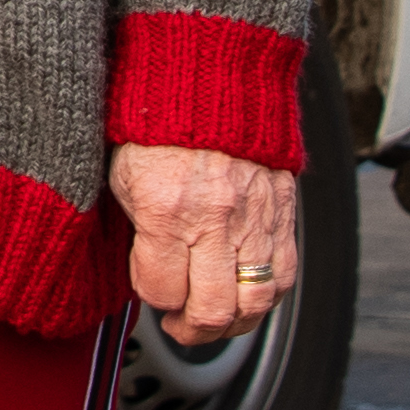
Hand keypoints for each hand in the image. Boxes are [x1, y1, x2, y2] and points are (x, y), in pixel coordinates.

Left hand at [114, 141, 296, 350]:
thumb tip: (148, 274)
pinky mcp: (283, 211)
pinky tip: (247, 294)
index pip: (162, 292)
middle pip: (212, 311)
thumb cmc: (161, 124)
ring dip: (233, 324)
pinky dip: (266, 295)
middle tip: (180, 325)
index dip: (153, 299)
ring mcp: (255, 217)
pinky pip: (285, 273)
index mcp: (167, 209)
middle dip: (191, 330)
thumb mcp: (125, 176)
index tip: (151, 290)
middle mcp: (216, 218)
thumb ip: (137, 231)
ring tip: (214, 320)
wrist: (213, 79)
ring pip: (255, 303)